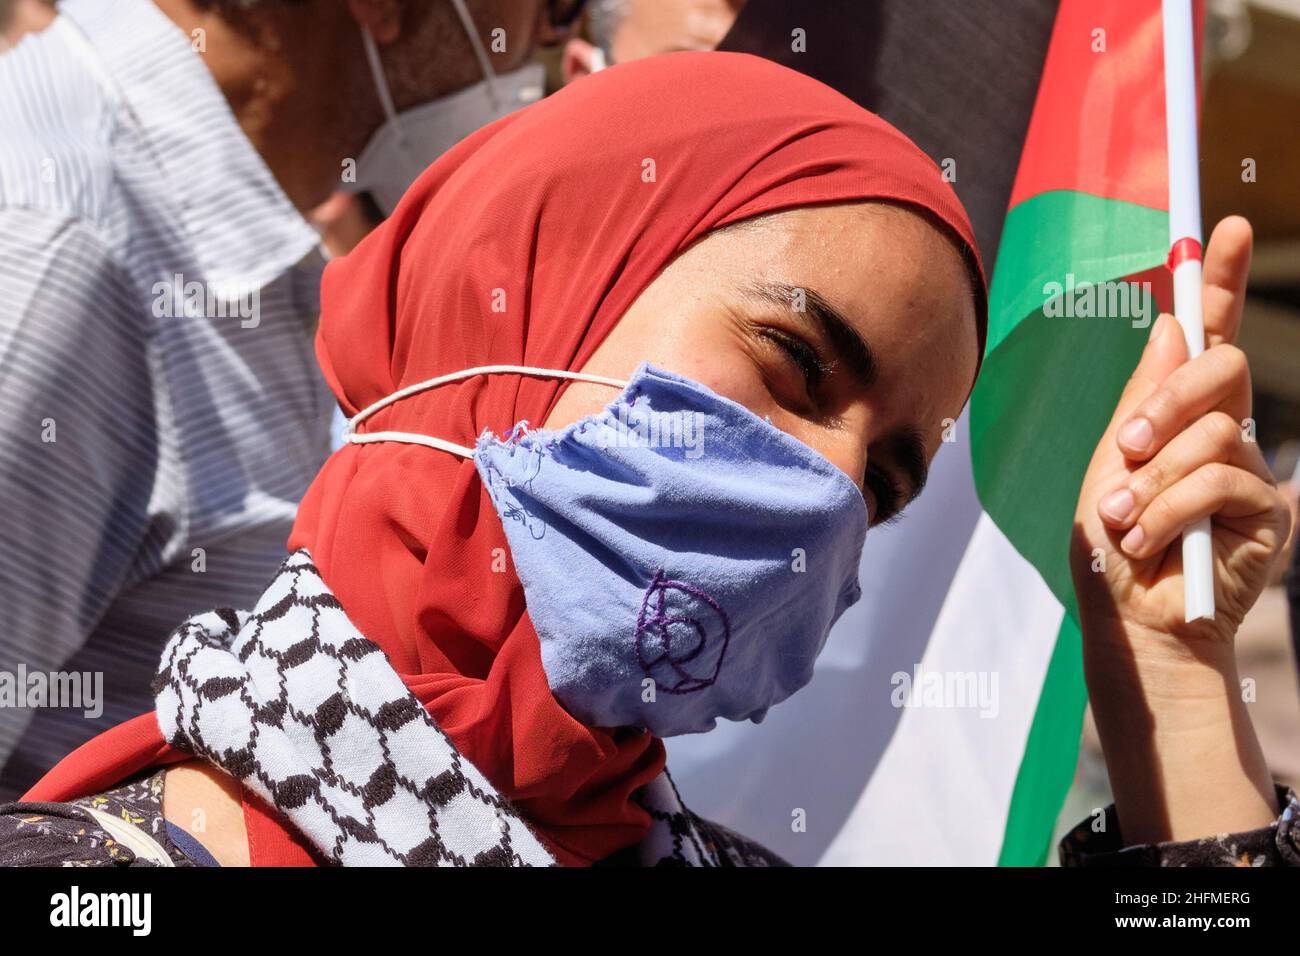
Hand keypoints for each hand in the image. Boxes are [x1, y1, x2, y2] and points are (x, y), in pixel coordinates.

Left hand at [1072, 217, 1290, 659]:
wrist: (1128, 620)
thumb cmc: (1111, 546)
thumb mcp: (1110, 464)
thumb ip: (1143, 399)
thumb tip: (1174, 324)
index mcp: (1176, 412)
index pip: (1206, 335)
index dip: (1217, 281)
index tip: (1222, 229)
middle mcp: (1221, 430)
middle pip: (1223, 367)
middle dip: (1169, 401)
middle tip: (1130, 445)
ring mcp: (1249, 467)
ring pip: (1216, 431)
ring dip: (1157, 478)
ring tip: (1126, 521)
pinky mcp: (1271, 510)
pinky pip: (1225, 480)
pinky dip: (1173, 509)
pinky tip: (1149, 541)